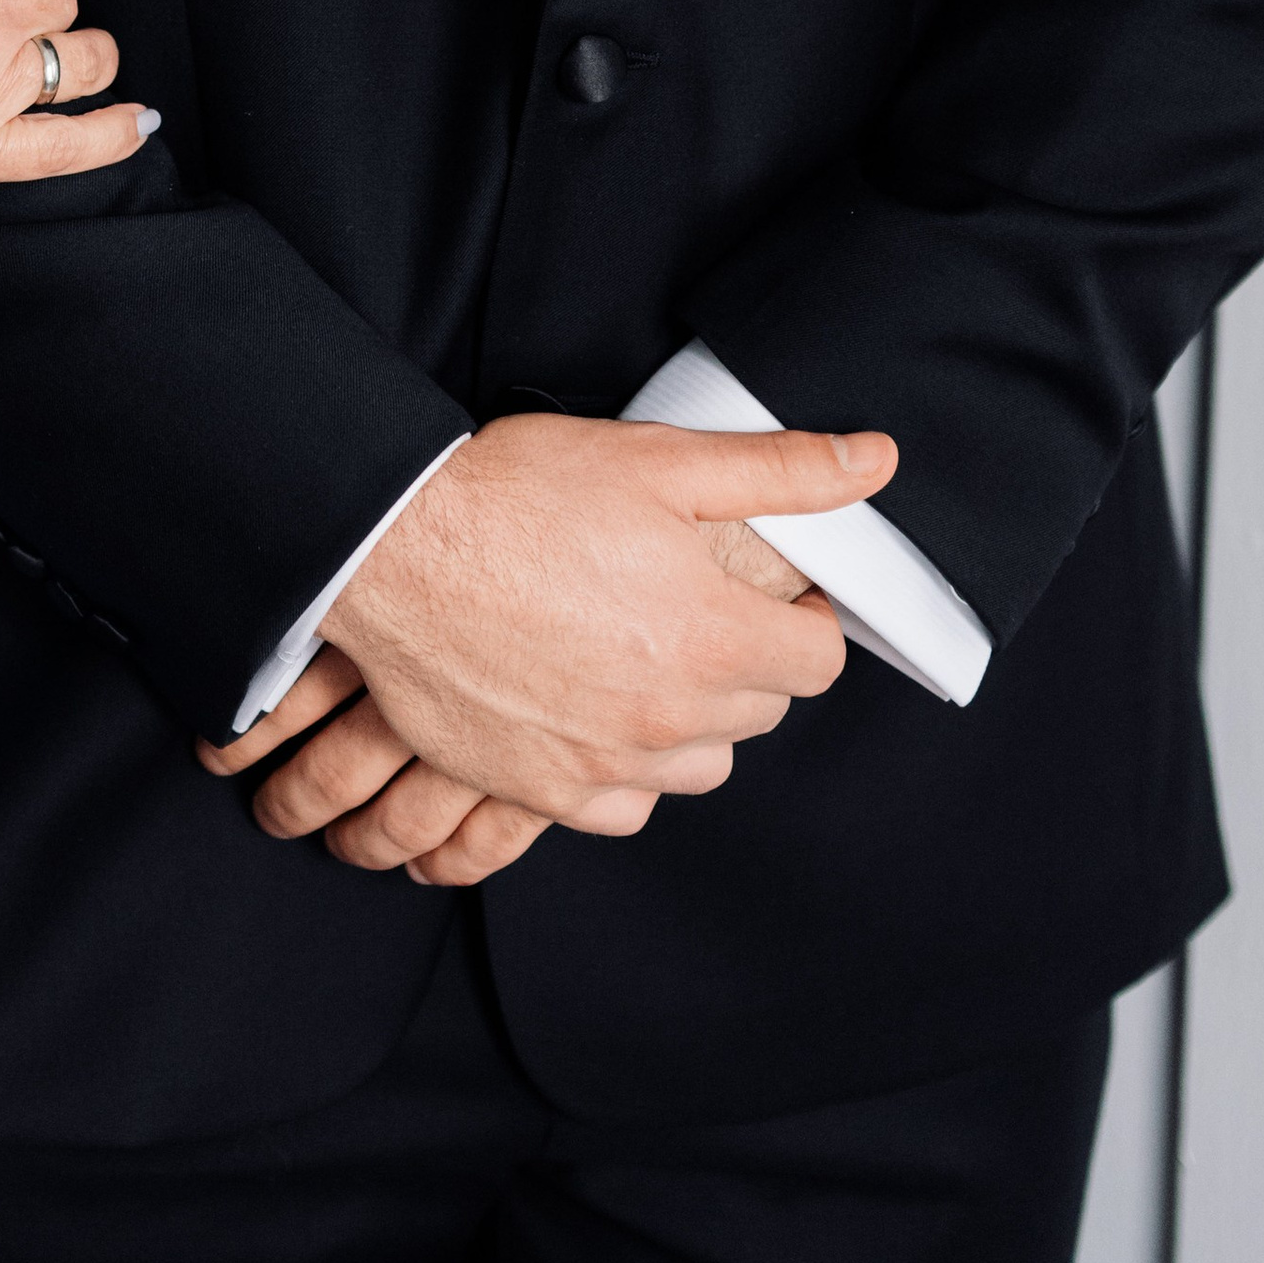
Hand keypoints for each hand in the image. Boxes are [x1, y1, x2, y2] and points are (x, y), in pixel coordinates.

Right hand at [199, 516, 821, 887]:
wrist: (388, 549)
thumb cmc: (517, 495)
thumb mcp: (658, 458)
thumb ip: (779, 470)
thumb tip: (874, 463)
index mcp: (712, 638)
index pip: (819, 663)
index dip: (805, 620)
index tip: (774, 595)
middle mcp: (669, 717)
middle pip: (761, 712)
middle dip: (747, 660)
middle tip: (694, 604)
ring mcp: (604, 763)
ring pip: (699, 763)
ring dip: (694, 716)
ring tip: (647, 652)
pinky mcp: (541, 790)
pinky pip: (625, 804)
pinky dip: (629, 765)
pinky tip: (599, 707)